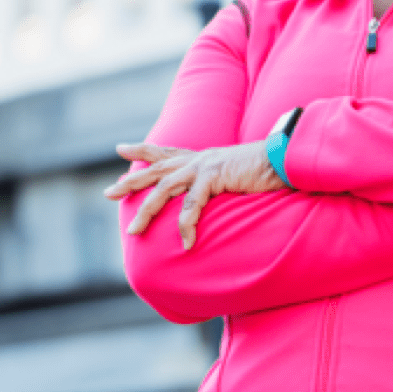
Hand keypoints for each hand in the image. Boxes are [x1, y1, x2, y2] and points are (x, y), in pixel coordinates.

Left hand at [103, 141, 286, 249]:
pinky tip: (186, 243)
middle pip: (155, 169)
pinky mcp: (213, 175)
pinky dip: (186, 225)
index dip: (143, 150)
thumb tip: (213, 195)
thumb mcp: (235, 177)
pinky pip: (192, 204)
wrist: (284, 159)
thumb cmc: (265, 170)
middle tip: (108, 192)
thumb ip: (219, 184)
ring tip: (134, 232)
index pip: (166, 152)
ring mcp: (204, 165)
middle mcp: (198, 158)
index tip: (121, 149)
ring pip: (163, 189)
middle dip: (130, 182)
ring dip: (147, 212)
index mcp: (201, 157)